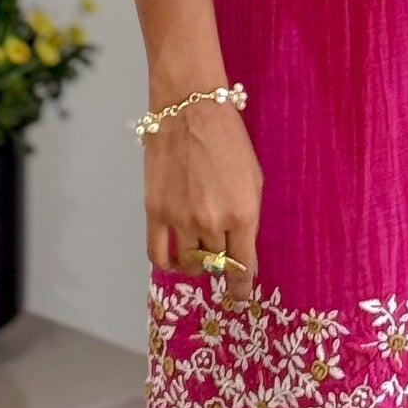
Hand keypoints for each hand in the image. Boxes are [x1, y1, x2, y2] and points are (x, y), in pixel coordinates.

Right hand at [144, 99, 262, 304]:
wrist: (191, 110)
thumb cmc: (229, 140)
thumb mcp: (253, 180)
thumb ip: (248, 220)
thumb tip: (241, 254)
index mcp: (243, 214)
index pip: (243, 268)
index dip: (242, 288)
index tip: (240, 297)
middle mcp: (211, 222)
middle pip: (216, 267)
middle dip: (221, 271)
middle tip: (221, 267)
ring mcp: (180, 219)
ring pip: (189, 264)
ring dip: (197, 265)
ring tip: (200, 256)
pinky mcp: (154, 213)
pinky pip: (158, 256)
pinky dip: (168, 265)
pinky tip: (176, 261)